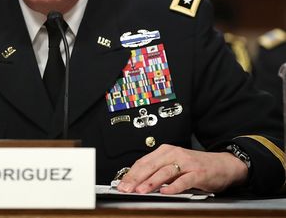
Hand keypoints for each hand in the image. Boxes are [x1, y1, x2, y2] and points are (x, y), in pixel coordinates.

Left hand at [117, 144, 247, 193]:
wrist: (224, 165)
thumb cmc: (196, 166)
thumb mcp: (174, 164)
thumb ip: (158, 171)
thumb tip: (137, 181)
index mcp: (165, 151)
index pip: (143, 162)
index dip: (130, 173)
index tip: (121, 184)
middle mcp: (174, 154)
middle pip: (150, 166)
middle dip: (136, 178)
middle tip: (126, 188)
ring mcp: (186, 163)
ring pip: (164, 172)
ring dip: (151, 182)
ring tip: (140, 190)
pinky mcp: (198, 173)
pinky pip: (183, 181)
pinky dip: (174, 187)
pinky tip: (165, 192)